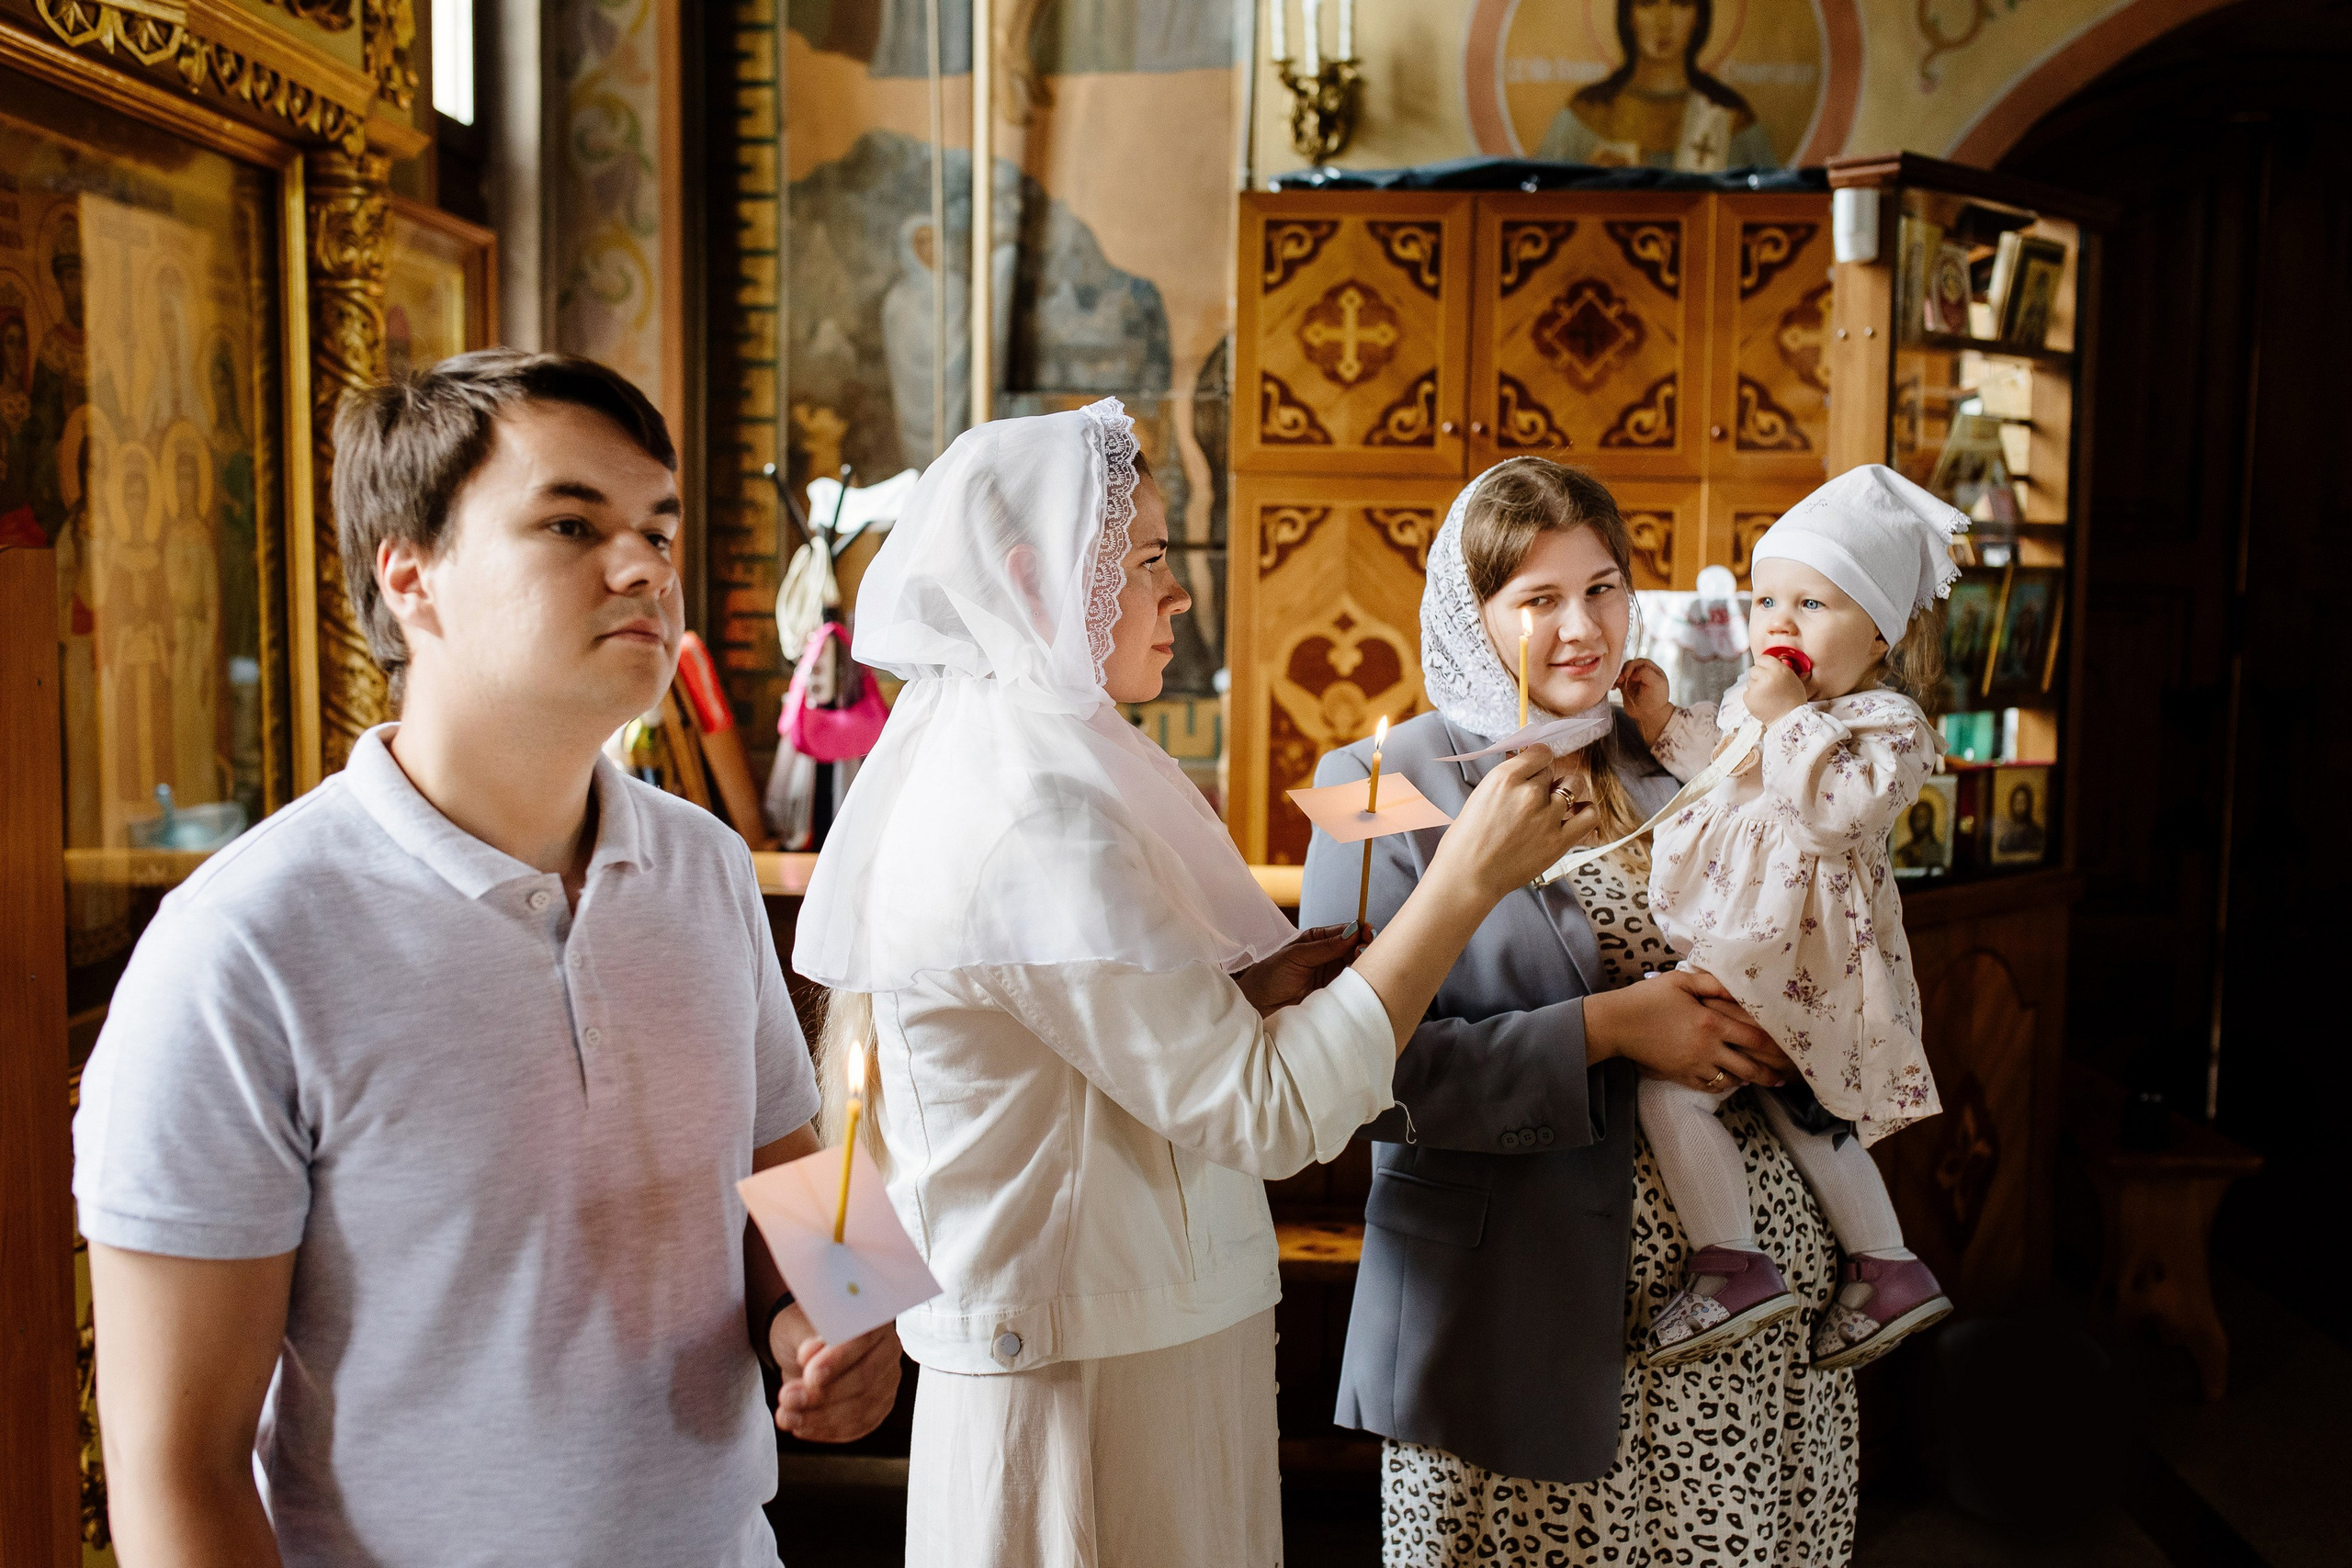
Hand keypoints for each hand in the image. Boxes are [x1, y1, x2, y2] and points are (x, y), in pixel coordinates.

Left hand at [771, 1306, 902, 1441]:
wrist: (805, 1353)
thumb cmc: (803, 1333)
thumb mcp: (797, 1327)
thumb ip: (805, 1338)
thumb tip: (810, 1352)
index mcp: (873, 1318)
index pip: (864, 1338)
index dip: (839, 1359)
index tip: (810, 1375)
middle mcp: (888, 1348)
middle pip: (865, 1378)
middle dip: (823, 1394)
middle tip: (788, 1398)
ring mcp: (887, 1380)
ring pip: (861, 1407)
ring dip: (820, 1418)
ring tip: (787, 1416)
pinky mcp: (879, 1407)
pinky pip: (858, 1426)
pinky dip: (827, 1430)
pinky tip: (802, 1427)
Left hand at [1235, 924, 1370, 1016]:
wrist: (1258, 1005)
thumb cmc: (1270, 976)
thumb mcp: (1296, 956)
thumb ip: (1325, 946)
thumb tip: (1352, 932)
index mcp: (1317, 939)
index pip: (1345, 931)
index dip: (1359, 931)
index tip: (1367, 934)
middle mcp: (1328, 955)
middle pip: (1355, 948)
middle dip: (1364, 948)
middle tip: (1364, 951)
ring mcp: (1331, 974)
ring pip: (1356, 966)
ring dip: (1362, 965)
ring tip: (1362, 965)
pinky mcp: (1333, 993)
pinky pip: (1350, 986)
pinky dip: (1357, 983)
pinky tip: (1359, 980)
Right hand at [1427, 745, 1587, 899]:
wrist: (1468, 876)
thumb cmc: (1467, 839)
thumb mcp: (1481, 796)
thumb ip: (1507, 780)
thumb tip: (1525, 765)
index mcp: (1505, 778)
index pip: (1540, 752)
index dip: (1538, 760)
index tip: (1536, 769)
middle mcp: (1529, 793)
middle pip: (1552, 771)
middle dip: (1545, 782)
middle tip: (1534, 798)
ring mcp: (1547, 816)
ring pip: (1574, 786)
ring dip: (1566, 792)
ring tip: (1555, 805)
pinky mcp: (1560, 840)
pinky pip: (1589, 815)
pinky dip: (1586, 811)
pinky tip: (1575, 815)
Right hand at [1584, 968, 1787, 1090]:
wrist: (1617, 1023)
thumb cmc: (1647, 997)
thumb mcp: (1680, 980)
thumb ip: (1711, 982)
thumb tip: (1737, 986)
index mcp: (1710, 1022)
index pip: (1753, 1037)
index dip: (1774, 1045)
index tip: (1788, 1051)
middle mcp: (1707, 1047)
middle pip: (1748, 1065)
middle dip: (1769, 1073)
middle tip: (1783, 1078)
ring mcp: (1694, 1064)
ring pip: (1731, 1079)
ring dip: (1748, 1081)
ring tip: (1761, 1082)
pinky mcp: (1680, 1075)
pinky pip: (1709, 1086)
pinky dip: (1724, 1085)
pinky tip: (1730, 1082)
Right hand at [1616, 658, 1673, 746]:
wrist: (1649, 716)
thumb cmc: (1656, 700)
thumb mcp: (1656, 684)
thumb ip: (1646, 673)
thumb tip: (1632, 673)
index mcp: (1653, 670)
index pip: (1640, 662)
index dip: (1634, 666)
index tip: (1629, 676)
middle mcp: (1643, 673)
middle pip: (1630, 665)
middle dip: (1624, 670)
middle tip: (1621, 679)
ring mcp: (1634, 680)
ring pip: (1622, 671)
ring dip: (1618, 675)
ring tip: (1616, 683)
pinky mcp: (1626, 687)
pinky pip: (1617, 680)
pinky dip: (1613, 682)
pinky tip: (1612, 688)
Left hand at [1743, 654, 1807, 724]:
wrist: (1789, 719)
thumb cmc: (1793, 699)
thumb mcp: (1792, 678)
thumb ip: (1780, 669)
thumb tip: (1769, 663)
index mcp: (1778, 669)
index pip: (1762, 658)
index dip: (1763, 664)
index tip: (1765, 669)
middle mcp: (1766, 676)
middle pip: (1753, 669)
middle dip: (1758, 676)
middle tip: (1768, 685)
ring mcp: (1755, 687)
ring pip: (1750, 682)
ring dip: (1756, 687)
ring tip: (1768, 697)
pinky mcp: (1748, 698)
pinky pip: (1747, 693)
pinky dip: (1753, 697)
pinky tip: (1763, 703)